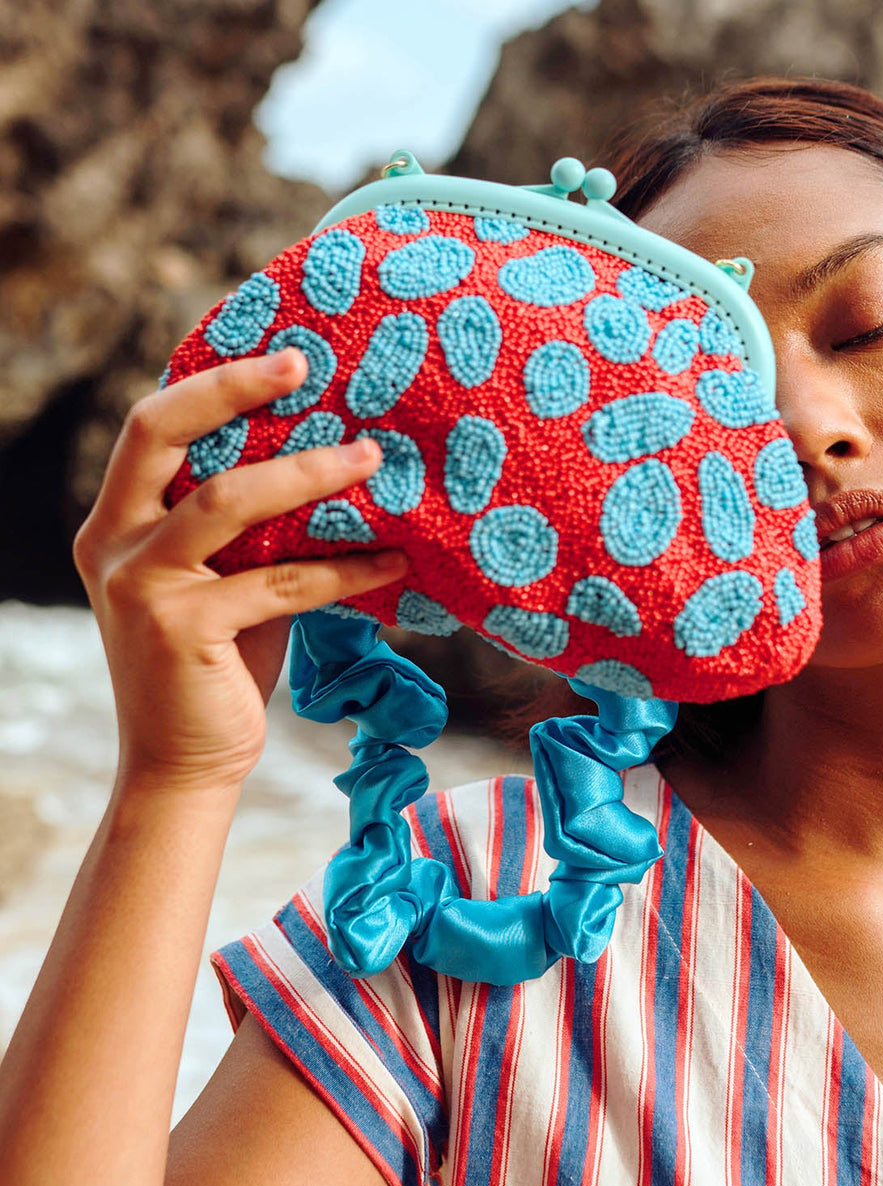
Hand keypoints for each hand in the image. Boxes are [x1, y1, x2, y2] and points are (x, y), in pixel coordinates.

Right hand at [74, 348, 407, 796]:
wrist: (186, 760)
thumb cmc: (217, 661)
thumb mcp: (222, 579)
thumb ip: (247, 528)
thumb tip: (332, 464)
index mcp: (116, 521)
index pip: (151, 428)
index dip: (212, 383)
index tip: (283, 354)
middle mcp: (113, 542)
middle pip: (163, 435)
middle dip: (234, 390)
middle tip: (306, 366)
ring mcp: (142, 585)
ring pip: (229, 502)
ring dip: (310, 474)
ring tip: (374, 459)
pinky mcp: (181, 629)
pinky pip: (282, 583)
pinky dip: (345, 570)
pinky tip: (394, 563)